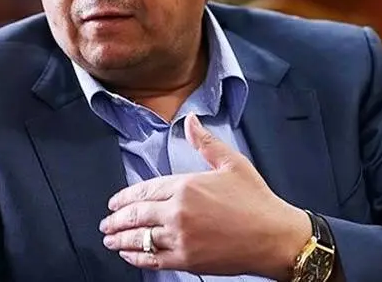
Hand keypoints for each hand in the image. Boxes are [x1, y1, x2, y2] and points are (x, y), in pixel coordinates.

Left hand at [99, 114, 311, 279]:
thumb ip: (205, 142)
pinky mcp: (187, 260)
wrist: (275, 237)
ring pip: (140, 238)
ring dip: (120, 239)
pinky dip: (136, 258)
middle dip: (115, 220)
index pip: (144, 190)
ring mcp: (180, 237)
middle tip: (106, 223)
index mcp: (186, 185)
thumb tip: (191, 121)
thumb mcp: (231, 163)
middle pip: (136, 215)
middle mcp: (178, 211)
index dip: (124, 198)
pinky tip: (129, 255)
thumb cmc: (256, 201)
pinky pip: (152, 259)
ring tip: (110, 239)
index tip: (114, 202)